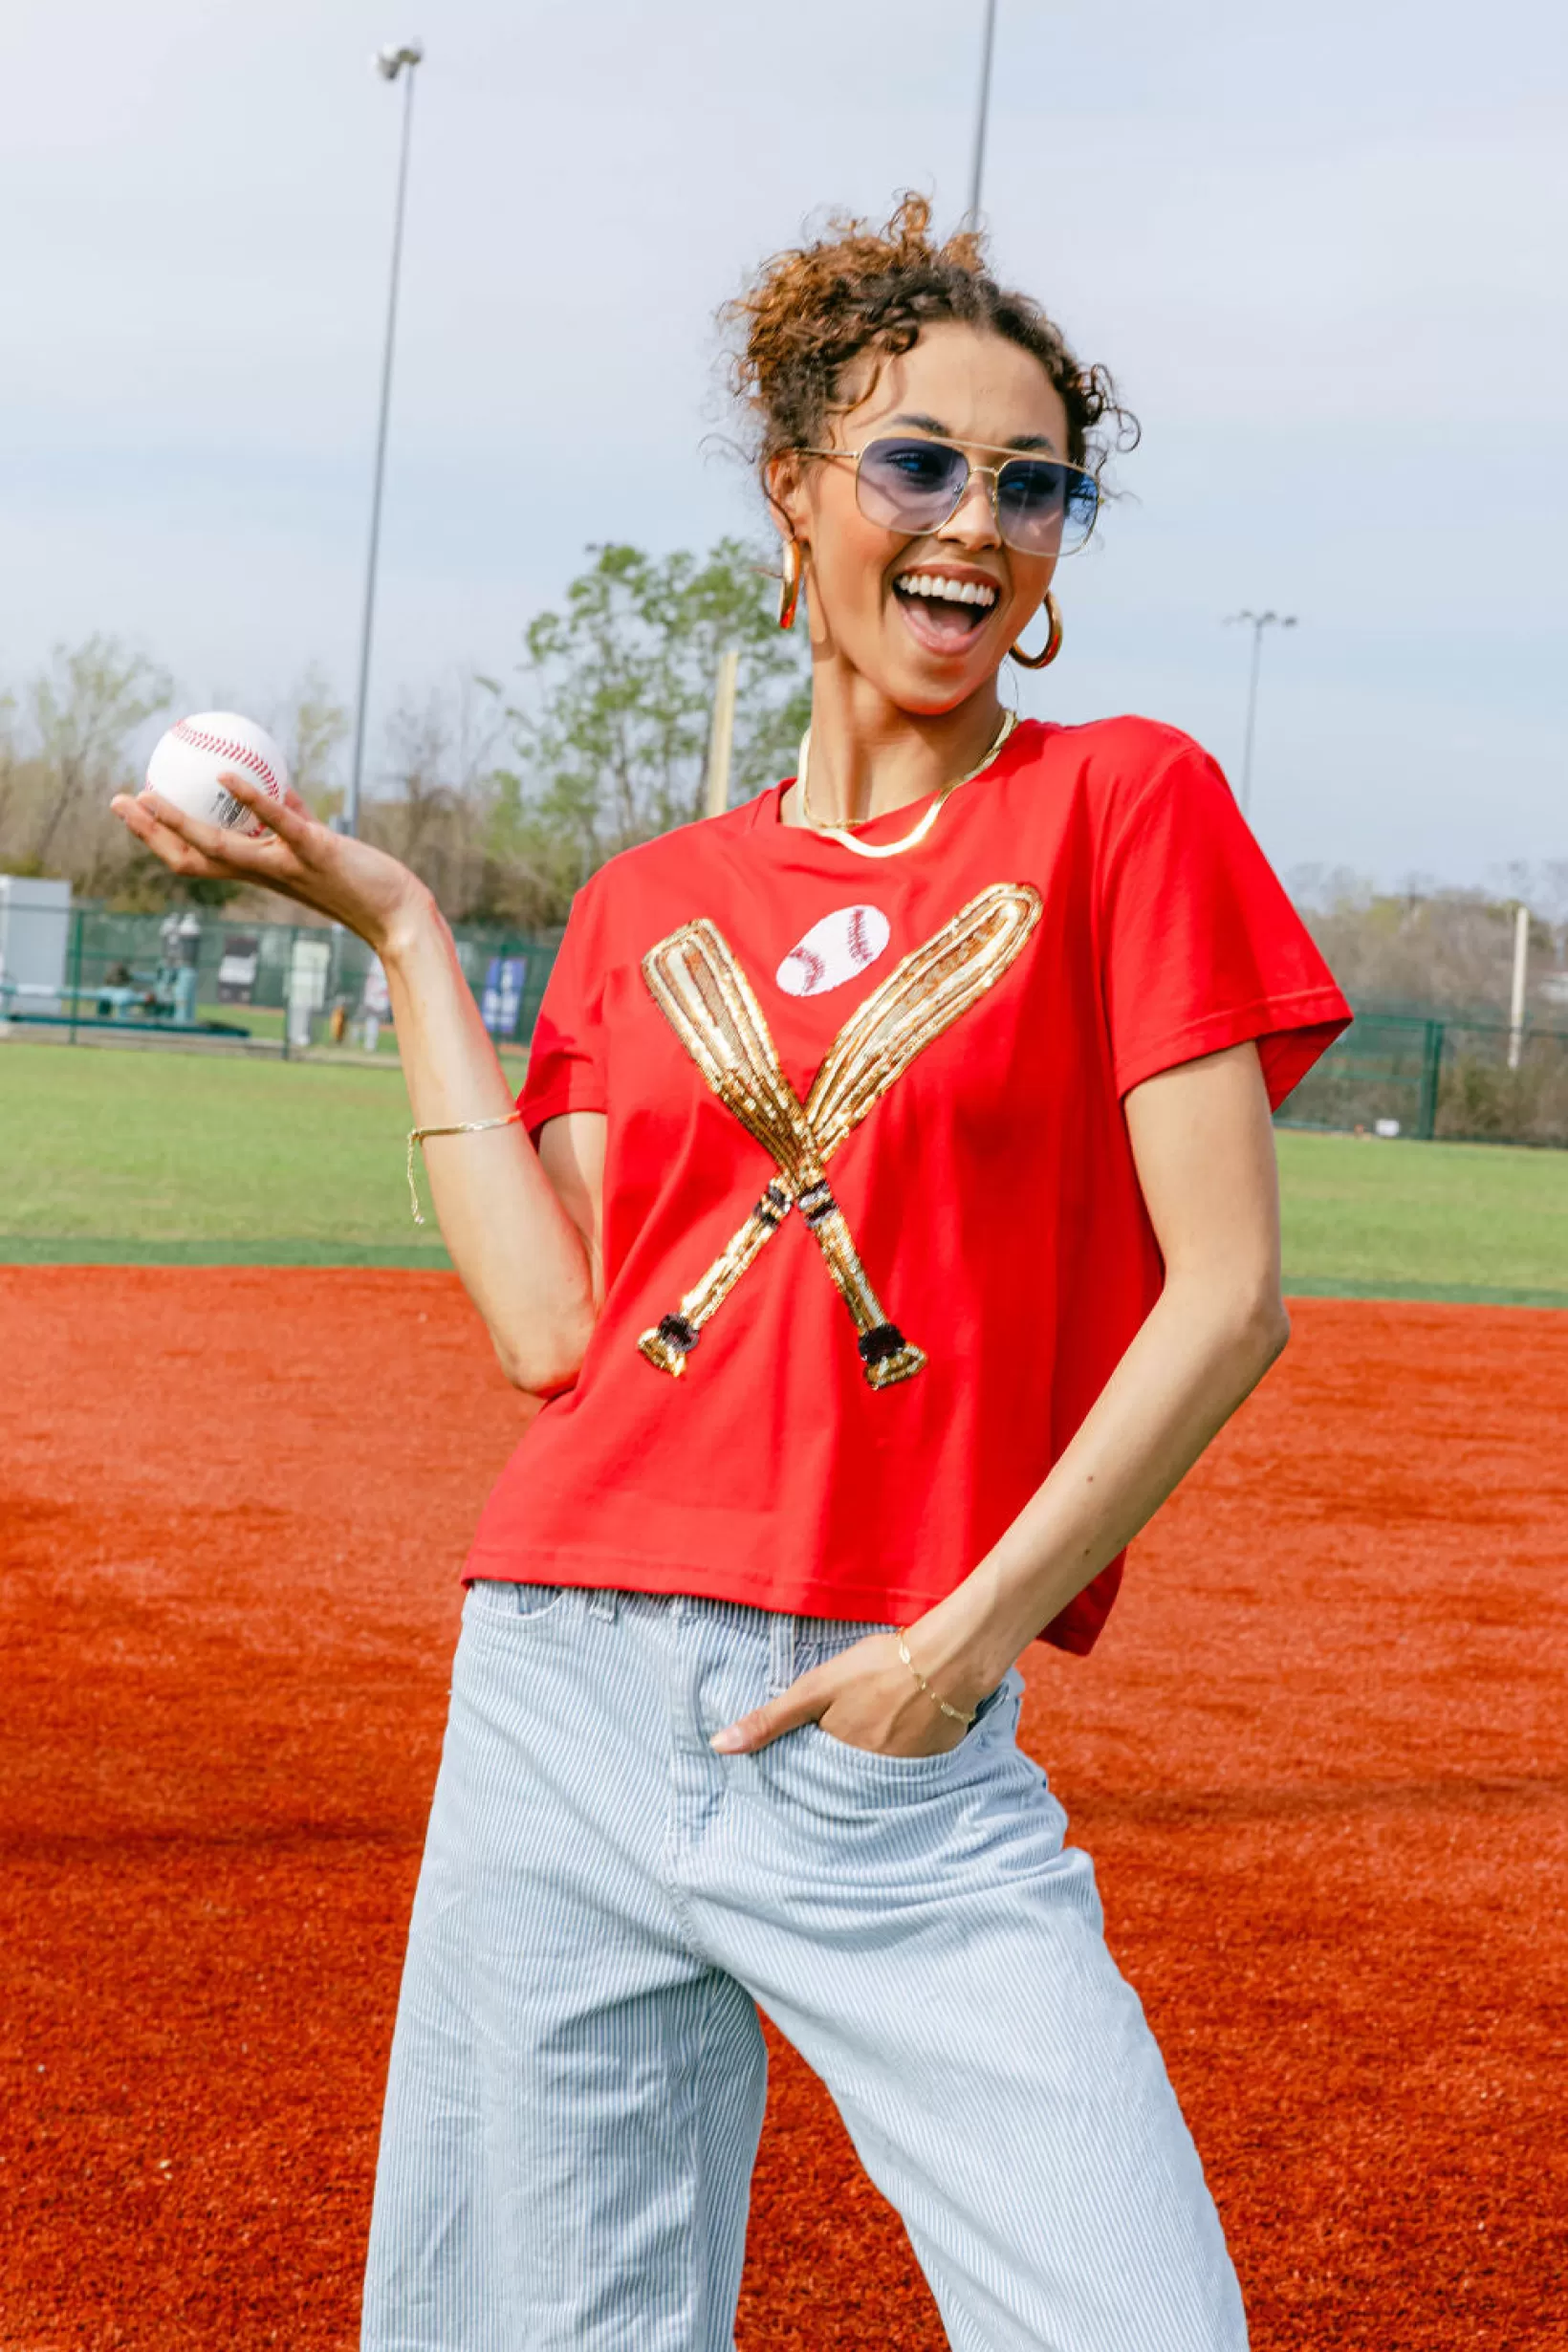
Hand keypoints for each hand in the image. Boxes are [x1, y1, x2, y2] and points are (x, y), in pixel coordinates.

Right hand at [111, 770, 429, 954]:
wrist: (398, 913)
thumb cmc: (359, 880)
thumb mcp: (317, 846)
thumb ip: (294, 820)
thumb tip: (277, 789)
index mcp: (259, 871)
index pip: (196, 860)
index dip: (160, 839)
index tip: (134, 811)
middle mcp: (262, 872)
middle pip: (191, 858)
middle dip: (149, 833)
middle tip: (119, 802)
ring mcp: (285, 865)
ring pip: (219, 847)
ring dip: (179, 823)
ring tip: (149, 795)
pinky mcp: (314, 852)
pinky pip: (277, 824)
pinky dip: (251, 801)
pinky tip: (226, 776)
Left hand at [710, 1629, 978, 1758]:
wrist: (947, 1661)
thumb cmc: (878, 1668)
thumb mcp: (815, 1688)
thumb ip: (769, 1720)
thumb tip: (719, 1747)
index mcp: (836, 1759)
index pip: (812, 1770)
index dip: (808, 1755)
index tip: (809, 1743)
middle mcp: (868, 1776)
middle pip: (844, 1774)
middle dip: (840, 1761)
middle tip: (848, 1728)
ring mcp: (902, 1773)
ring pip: (875, 1771)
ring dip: (871, 1756)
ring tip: (876, 1727)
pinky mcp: (930, 1763)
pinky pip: (907, 1768)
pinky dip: (902, 1753)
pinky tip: (903, 1729)